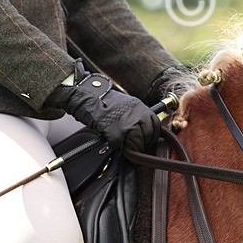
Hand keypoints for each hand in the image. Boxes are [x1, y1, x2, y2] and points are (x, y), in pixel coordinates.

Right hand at [46, 67, 160, 151]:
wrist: (87, 95)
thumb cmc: (104, 100)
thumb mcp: (128, 104)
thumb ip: (137, 115)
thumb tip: (143, 129)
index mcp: (141, 107)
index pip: (156, 125)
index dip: (151, 135)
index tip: (147, 139)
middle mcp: (137, 115)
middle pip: (148, 135)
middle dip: (143, 143)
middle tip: (136, 146)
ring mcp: (127, 124)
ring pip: (137, 142)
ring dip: (132, 147)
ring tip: (125, 146)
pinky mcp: (114, 132)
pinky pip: (119, 144)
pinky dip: (115, 146)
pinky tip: (112, 142)